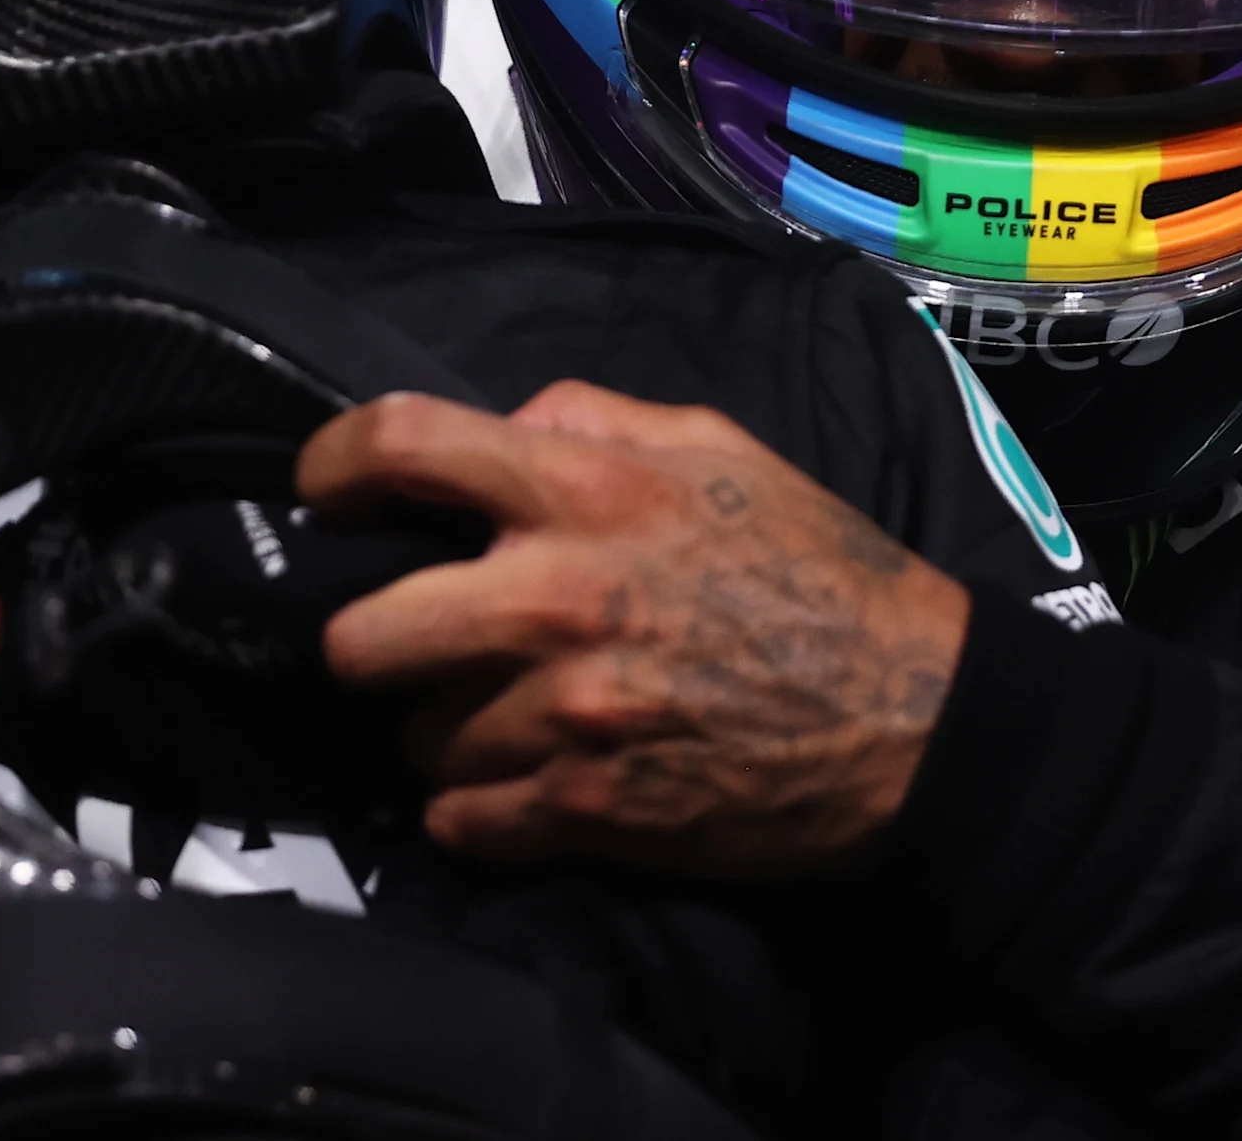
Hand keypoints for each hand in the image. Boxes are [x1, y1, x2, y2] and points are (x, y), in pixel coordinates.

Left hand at [299, 381, 969, 876]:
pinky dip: (481, 808)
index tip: (323, 495)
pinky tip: (528, 782)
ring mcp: (566, 716)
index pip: (402, 444)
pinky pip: (462, 820)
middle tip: (411, 640)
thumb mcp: (719, 448)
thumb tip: (503, 428)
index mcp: (587, 490)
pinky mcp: (585, 812)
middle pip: (364, 633)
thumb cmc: (821, 571)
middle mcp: (557, 599)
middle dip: (372, 639)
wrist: (918, 720)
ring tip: (507, 715)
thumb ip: (595, 420)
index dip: (333, 466)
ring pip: (416, 737)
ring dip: (447, 728)